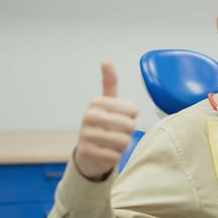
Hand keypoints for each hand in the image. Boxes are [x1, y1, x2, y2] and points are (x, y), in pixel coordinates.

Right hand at [74, 61, 137, 180]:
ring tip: (112, 143)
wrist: (88, 153)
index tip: (121, 118)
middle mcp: (88, 116)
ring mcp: (85, 134)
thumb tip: (106, 60)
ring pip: (123, 141)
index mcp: (96, 102)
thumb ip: (109, 82)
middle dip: (129, 132)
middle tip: (118, 133)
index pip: (132, 110)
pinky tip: (105, 154)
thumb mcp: (108, 102)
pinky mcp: (86, 153)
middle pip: (129, 125)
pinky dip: (115, 158)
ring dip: (122, 146)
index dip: (133, 117)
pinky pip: (115, 156)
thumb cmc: (104, 124)